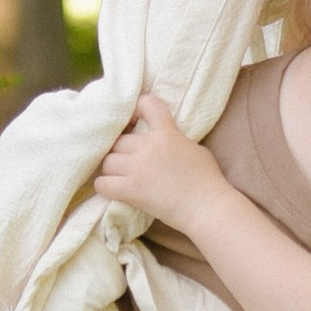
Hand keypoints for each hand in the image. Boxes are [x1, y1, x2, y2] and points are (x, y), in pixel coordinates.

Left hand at [93, 90, 214, 228]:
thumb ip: (174, 140)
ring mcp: (137, 169)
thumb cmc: (207, 179)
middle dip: (122, 149)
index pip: (147, 104)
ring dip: (112, 167)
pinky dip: (105, 185)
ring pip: (107, 160)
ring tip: (120, 175)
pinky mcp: (130, 191)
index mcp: (166, 133)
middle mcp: (148, 147)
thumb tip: (163, 142)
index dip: (137, 109)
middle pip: (119, 140)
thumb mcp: (194, 148)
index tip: (136, 121)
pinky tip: (114, 188)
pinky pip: (102, 183)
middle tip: (129, 159)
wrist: (206, 207)